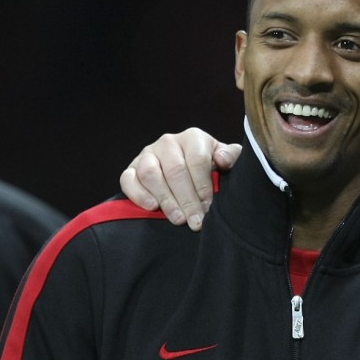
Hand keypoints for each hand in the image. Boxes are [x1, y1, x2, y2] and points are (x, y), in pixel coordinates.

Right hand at [119, 128, 241, 230]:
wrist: (190, 171)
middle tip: (195, 221)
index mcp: (193, 138)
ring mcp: (148, 154)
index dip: (203, 186)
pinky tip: (152, 208)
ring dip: (165, 199)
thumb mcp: (227, 159)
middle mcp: (168, 142)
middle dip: (187, 200)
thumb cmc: (213, 167)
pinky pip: (128, 179)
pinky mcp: (131, 168)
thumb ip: (231, 156)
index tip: (208, 207)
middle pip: (175, 171)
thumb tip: (221, 159)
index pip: (197, 161)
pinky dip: (138, 194)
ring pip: (151, 175)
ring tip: (178, 219)